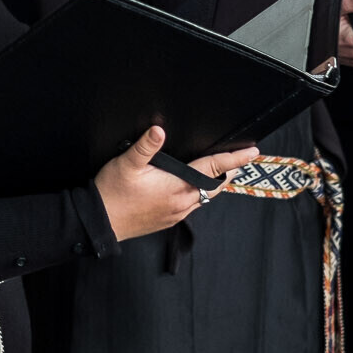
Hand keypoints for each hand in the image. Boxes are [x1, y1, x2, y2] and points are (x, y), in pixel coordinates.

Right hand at [92, 126, 259, 240]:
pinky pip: (191, 206)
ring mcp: (176, 214)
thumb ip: (145, 146)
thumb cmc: (112, 192)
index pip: (213, 169)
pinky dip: (197, 194)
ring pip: (204, 198)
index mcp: (177, 186)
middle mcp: (182, 203)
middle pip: (215, 186)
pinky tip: (188, 188)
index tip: (252, 152)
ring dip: (212, 184)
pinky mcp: (167, 220)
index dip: (234, 159)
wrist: (99, 223)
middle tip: (238, 160)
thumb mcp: (126, 163)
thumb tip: (159, 130)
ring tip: (217, 172)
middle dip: (228, 172)